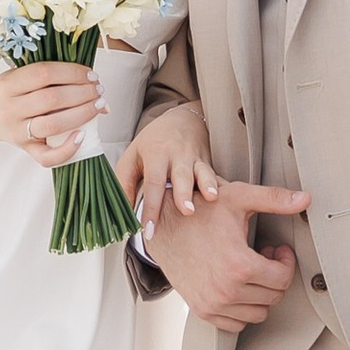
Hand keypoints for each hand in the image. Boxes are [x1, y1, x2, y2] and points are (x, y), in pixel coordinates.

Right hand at [0, 58, 102, 164]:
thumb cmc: (11, 90)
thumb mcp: (22, 75)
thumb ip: (52, 77)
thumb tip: (95, 87)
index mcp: (9, 85)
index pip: (44, 74)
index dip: (71, 72)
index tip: (90, 74)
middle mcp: (10, 109)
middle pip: (51, 99)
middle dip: (82, 93)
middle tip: (98, 89)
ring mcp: (17, 131)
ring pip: (52, 125)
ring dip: (81, 114)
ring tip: (98, 105)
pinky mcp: (25, 149)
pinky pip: (47, 157)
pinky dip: (67, 149)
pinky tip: (82, 135)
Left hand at [116, 103, 219, 224]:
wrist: (182, 120)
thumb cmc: (153, 142)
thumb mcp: (132, 156)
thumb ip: (124, 182)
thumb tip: (121, 212)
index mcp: (155, 154)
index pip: (152, 183)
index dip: (151, 207)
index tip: (148, 229)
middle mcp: (177, 156)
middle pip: (180, 175)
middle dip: (184, 193)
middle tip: (186, 211)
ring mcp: (196, 159)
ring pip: (203, 171)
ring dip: (208, 185)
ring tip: (211, 198)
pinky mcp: (209, 163)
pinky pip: (217, 175)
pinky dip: (223, 186)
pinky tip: (228, 198)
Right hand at [142, 179, 312, 330]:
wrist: (164, 226)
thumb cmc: (199, 212)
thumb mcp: (238, 198)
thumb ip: (274, 199)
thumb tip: (305, 199)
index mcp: (239, 265)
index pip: (283, 279)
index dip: (286, 263)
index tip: (277, 252)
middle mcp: (226, 290)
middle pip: (274, 296)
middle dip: (275, 277)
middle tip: (264, 259)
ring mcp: (213, 304)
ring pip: (258, 313)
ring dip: (261, 294)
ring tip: (250, 272)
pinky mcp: (203, 311)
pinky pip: (237, 323)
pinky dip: (243, 309)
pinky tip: (238, 285)